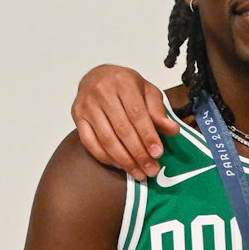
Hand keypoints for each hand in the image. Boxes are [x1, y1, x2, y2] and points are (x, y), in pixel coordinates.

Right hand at [72, 65, 175, 180]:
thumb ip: (158, 111)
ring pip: (106, 139)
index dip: (147, 135)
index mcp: (122, 81)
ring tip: (138, 173)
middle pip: (122, 129)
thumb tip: (172, 130)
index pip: (136, 113)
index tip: (158, 153)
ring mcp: (86, 104)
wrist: (97, 76)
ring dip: (124, 160)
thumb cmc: (125, 85)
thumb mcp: (146, 90)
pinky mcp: (77, 116)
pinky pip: (90, 142)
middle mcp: (101, 91)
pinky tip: (120, 165)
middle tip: (151, 170)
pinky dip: (105, 157)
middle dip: (138, 153)